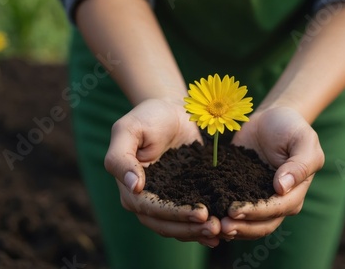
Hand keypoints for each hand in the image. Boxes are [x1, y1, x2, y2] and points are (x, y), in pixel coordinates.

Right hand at [104, 99, 220, 246]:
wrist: (172, 110)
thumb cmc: (148, 117)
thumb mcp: (128, 130)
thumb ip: (121, 158)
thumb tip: (133, 187)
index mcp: (129, 187)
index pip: (150, 208)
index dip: (174, 214)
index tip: (201, 214)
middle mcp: (145, 199)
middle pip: (164, 224)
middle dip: (190, 229)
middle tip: (216, 228)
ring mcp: (165, 200)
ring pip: (177, 227)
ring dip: (198, 232)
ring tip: (222, 231)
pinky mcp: (183, 197)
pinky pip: (190, 219)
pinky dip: (203, 228)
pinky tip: (223, 231)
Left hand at [221, 107, 324, 239]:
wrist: (270, 118)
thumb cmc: (291, 127)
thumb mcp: (303, 140)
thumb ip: (299, 165)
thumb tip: (282, 188)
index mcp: (295, 192)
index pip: (277, 209)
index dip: (256, 213)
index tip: (235, 212)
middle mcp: (278, 202)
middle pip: (262, 224)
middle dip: (242, 227)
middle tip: (221, 226)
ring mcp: (258, 198)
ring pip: (247, 223)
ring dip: (232, 228)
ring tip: (212, 226)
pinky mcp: (240, 191)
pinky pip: (232, 208)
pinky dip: (221, 214)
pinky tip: (207, 214)